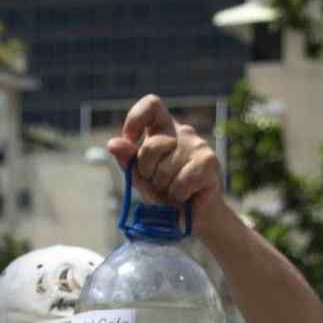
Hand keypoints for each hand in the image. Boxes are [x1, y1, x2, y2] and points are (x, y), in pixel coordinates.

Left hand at [106, 94, 225, 230]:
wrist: (193, 217)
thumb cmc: (166, 194)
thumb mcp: (141, 178)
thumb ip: (128, 160)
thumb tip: (112, 143)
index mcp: (164, 129)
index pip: (152, 105)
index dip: (136, 118)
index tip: (130, 140)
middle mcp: (182, 133)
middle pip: (152, 146)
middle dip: (147, 171)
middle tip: (157, 183)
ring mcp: (198, 145)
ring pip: (165, 168)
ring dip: (164, 188)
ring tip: (174, 192)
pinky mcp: (209, 162)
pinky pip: (181, 182)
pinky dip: (178, 195)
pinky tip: (187, 196)